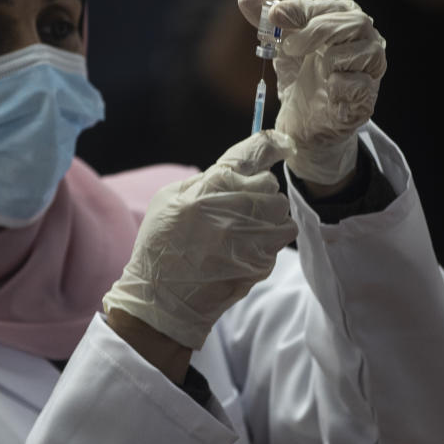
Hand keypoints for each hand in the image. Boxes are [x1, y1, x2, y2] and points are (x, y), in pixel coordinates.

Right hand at [103, 131, 298, 349]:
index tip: (283, 145)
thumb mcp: (168, 200)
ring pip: (281, 213)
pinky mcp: (261, 262)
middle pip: (270, 184)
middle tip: (237, 209)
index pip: (252, 153)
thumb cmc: (160, 245)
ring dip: (267, 219)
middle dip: (259, 193)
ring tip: (240, 232)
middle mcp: (234, 208)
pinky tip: (240, 252)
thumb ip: (205, 179)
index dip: (271, 144)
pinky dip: (266, 243)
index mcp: (209, 187)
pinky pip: (279, 241)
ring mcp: (251, 237)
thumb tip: (238, 168)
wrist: (162, 299)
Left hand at [238, 0, 385, 186]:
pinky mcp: (367, 98)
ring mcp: (371, 70)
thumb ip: (268, 21)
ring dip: (329, 60)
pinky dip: (335, 87)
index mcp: (346, 21)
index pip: (331, 5)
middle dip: (317, 31)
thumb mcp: (282, 46)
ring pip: (362, 52)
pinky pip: (356, 85)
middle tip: (289, 46)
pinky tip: (326, 93)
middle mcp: (367, 41)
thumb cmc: (301, 77)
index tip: (275, 15)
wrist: (304, 123)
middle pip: (355, 22)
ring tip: (315, 73)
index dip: (301, 8)